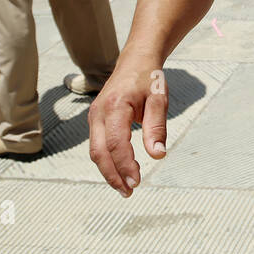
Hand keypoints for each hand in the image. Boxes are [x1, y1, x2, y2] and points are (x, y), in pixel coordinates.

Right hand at [88, 60, 168, 197]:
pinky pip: (97, 145)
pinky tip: (121, 171)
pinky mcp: (95, 121)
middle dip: (113, 175)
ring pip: (95, 151)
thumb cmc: (148, 80)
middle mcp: (99, 112)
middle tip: (129, 192)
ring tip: (126, 187)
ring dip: (109, 171)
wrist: (135, 61)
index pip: (116, 142)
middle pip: (99, 152)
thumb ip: (157, 127)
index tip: (137, 182)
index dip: (124, 165)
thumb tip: (158, 155)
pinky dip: (107, 161)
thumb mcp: (159, 100)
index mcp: (115, 105)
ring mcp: (94, 117)